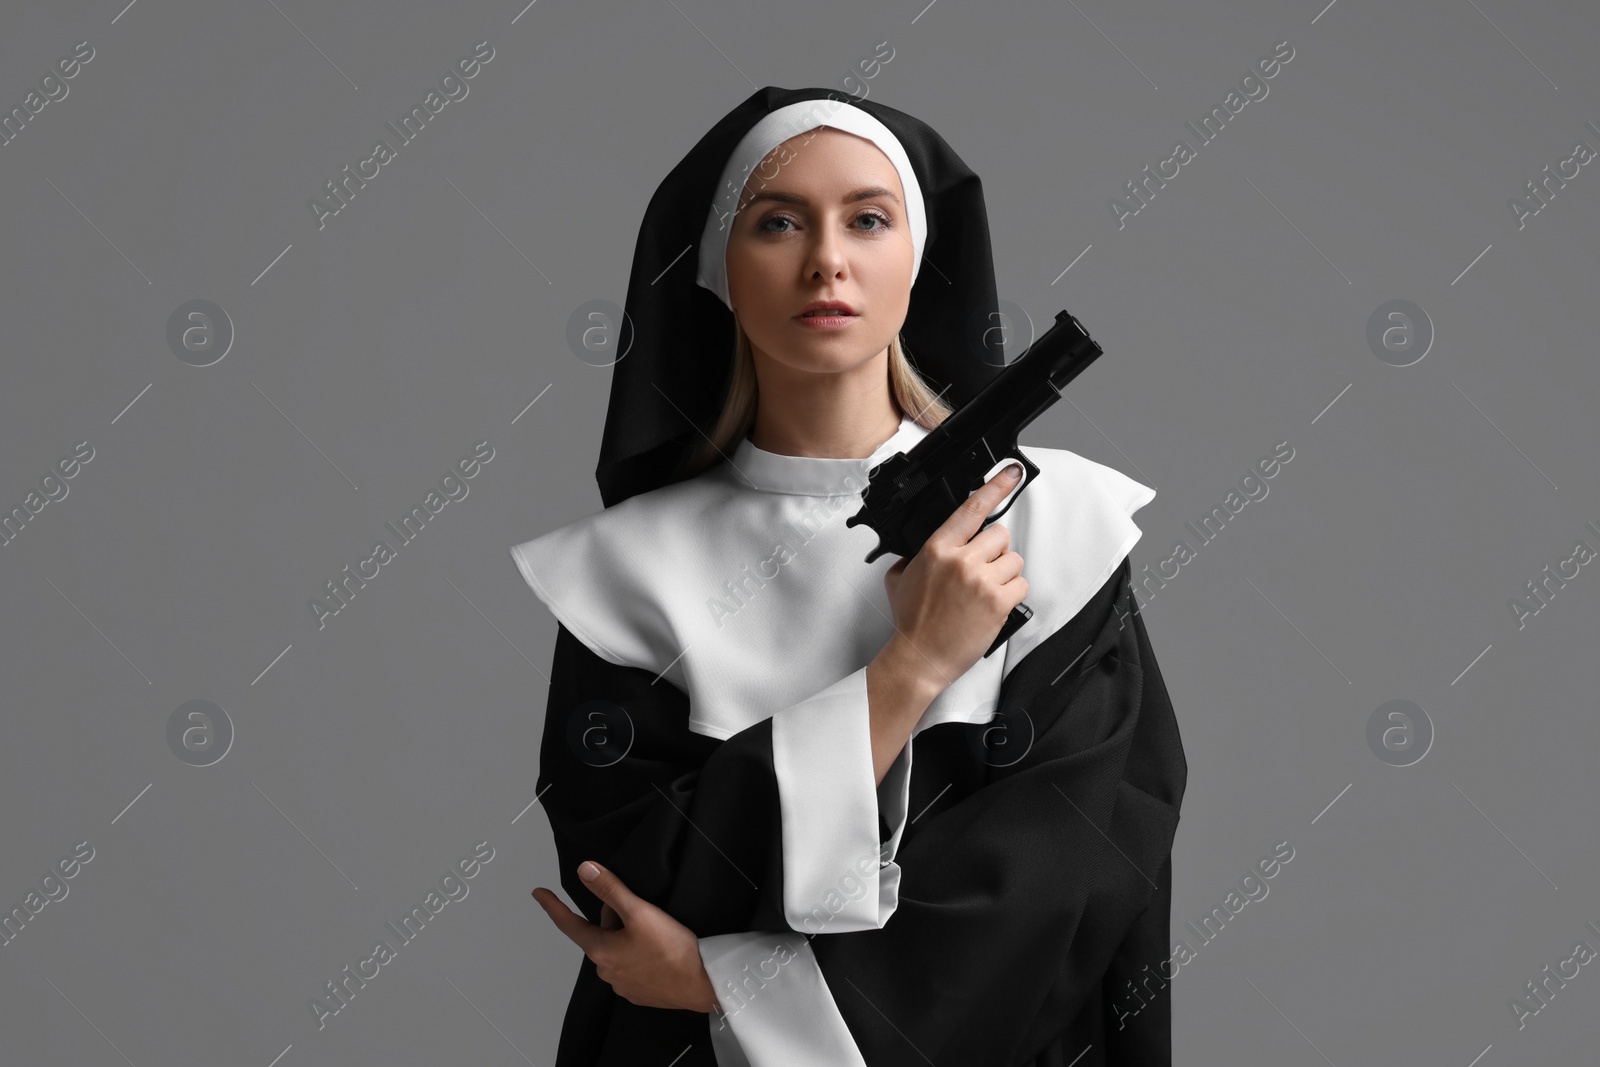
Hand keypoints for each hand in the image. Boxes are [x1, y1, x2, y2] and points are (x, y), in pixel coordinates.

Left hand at [532, 861, 720, 1013]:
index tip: (538, 893)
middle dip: (616, 916)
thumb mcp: (640, 912)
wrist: (703, 984)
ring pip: (618, 948)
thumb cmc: (672, 948)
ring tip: (658, 933)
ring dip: (629, 937)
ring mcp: (622, 985)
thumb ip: (610, 890)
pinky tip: (660, 952)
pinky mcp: (640, 993)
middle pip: (602, 931)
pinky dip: (641, 954)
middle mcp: (605, 971)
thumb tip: (585, 870)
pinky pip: (632, 965)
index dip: (552, 906)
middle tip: (644, 911)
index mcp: (601, 950)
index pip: (568, 924)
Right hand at [882, 463, 1027, 692]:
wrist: (920, 657)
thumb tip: (924, 547)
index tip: (1011, 472)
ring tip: (985, 592)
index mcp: (937, 548)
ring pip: (1014, 560)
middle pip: (1000, 535)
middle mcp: (961, 560)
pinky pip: (1021, 585)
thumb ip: (914, 555)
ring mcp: (981, 581)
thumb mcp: (900, 578)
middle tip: (981, 571)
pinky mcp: (998, 602)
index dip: (995, 486)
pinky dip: (1012, 595)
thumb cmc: (912, 622)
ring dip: (1004, 574)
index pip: (972, 508)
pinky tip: (993, 605)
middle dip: (995, 551)